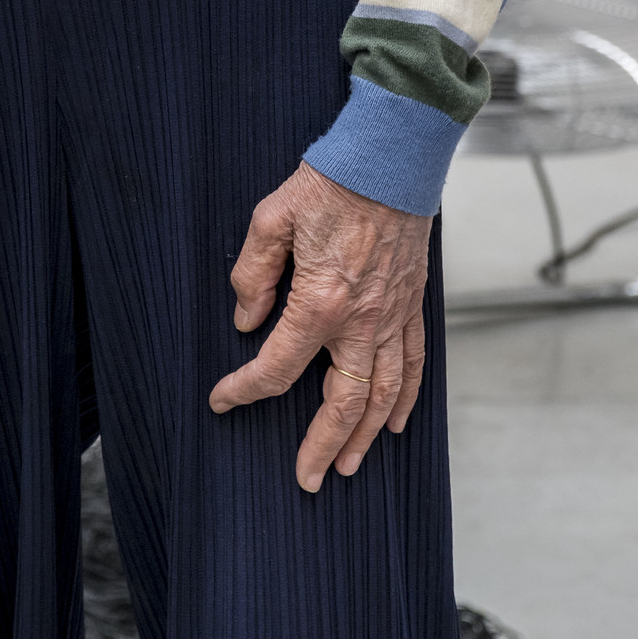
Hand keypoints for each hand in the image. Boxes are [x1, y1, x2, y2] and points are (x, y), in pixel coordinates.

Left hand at [208, 161, 430, 493]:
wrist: (389, 160)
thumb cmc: (330, 183)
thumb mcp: (271, 218)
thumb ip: (253, 274)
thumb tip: (246, 320)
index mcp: (319, 303)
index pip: (276, 366)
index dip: (245, 389)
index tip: (223, 400)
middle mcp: (361, 321)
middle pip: (343, 403)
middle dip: (322, 446)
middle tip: (308, 478)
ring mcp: (392, 317)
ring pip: (383, 394)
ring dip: (365, 436)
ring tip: (350, 466)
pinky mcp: (412, 305)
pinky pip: (414, 364)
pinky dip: (406, 399)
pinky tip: (395, 422)